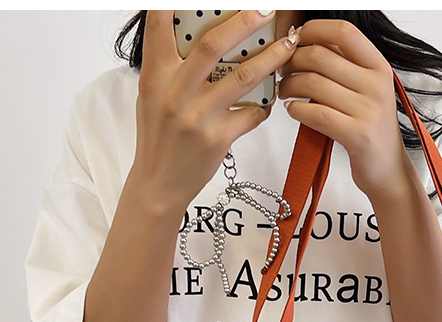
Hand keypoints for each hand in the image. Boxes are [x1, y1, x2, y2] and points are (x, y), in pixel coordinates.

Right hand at [129, 10, 298, 213]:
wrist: (158, 185)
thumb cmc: (158, 139)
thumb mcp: (152, 96)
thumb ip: (169, 67)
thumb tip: (196, 38)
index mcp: (154, 75)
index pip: (159, 24)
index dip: (175, 3)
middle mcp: (174, 92)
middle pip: (213, 45)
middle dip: (244, 22)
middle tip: (267, 10)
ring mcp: (198, 116)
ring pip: (242, 77)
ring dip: (271, 58)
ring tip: (289, 45)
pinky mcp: (218, 139)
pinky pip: (251, 113)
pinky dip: (265, 103)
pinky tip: (273, 96)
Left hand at [278, 19, 410, 201]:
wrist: (389, 169)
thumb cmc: (371, 129)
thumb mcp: (368, 90)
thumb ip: (346, 66)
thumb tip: (311, 42)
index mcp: (379, 67)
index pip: (344, 32)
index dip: (314, 29)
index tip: (297, 39)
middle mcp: (376, 85)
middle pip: (320, 56)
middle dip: (292, 61)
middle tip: (283, 70)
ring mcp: (368, 111)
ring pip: (313, 83)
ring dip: (289, 85)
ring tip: (284, 91)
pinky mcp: (357, 135)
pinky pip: (315, 113)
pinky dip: (296, 109)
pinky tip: (292, 110)